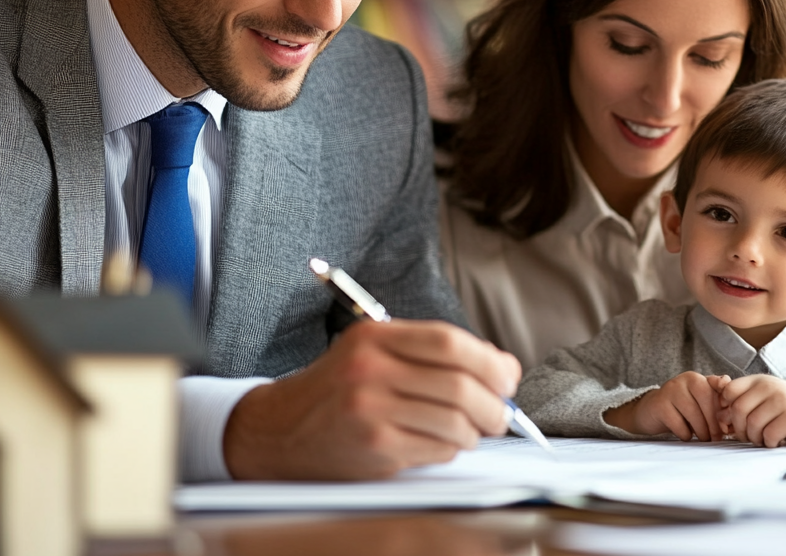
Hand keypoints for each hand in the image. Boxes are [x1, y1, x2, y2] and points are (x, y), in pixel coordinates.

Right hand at [223, 319, 521, 479]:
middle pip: (459, 383)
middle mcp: (370, 368)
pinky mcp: (373, 445)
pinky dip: (451, 448)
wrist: (279, 429)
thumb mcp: (375, 354)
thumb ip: (431, 355)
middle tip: (501, 415)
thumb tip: (502, 369)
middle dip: (494, 404)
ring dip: (475, 431)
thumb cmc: (338, 390)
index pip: (449, 341)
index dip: (489, 361)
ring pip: (454, 420)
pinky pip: (436, 448)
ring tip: (472, 432)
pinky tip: (442, 444)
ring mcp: (370, 408)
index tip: (507, 377)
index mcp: (375, 337)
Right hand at [603, 371, 721, 440]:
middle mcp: (684, 379)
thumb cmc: (681, 410)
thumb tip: (734, 415)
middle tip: (717, 438)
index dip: (725, 409)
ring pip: (693, 413)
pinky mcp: (659, 405)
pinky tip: (685, 435)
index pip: (719, 390)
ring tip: (703, 438)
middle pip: (707, 401)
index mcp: (697, 378)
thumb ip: (717, 404)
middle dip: (714, 423)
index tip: (727, 425)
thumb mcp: (699, 404)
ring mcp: (670, 390)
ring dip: (702, 431)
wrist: (650, 412)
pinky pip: (679, 424)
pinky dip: (685, 434)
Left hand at [716, 374, 785, 447]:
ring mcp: (783, 401)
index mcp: (758, 381)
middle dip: (738, 428)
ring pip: (753, 424)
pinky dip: (767, 442)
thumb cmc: (777, 404)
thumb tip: (711, 390)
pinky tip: (772, 440)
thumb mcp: (758, 395)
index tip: (730, 418)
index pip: (730, 390)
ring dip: (753, 437)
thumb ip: (736, 395)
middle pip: (739, 410)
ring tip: (759, 438)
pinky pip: (770, 435)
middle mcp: (770, 387)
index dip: (725, 407)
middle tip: (745, 434)